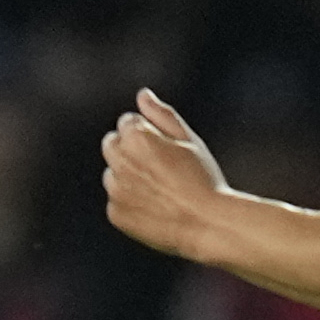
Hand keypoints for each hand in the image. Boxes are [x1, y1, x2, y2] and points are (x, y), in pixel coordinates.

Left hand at [101, 88, 230, 260]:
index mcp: (136, 137)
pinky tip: (156, 208)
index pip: (127, 122)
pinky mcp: (115, 213)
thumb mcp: (188, 140)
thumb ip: (161, 114)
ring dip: (128, 177)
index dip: (150, 133)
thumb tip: (142, 95)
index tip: (167, 149)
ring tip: (160, 190)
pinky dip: (131, 203)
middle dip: (130, 149)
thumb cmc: (203, 178)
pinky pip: (117, 201)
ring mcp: (115, 189)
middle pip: (112, 144)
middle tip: (160, 166)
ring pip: (113, 174)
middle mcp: (120, 162)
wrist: (207, 224)